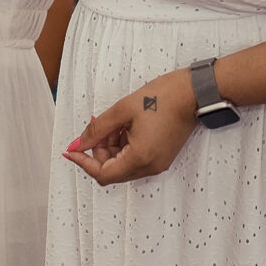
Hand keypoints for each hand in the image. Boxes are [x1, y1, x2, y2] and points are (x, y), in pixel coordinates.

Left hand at [63, 67, 199, 186]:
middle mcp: (150, 167)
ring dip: (112, 148)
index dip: (83, 162)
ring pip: (123, 165)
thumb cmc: (164, 97)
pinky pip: (135, 159)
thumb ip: (97, 129)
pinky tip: (125, 127)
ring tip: (113, 123)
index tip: (71, 151)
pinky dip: (124, 146)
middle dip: (99, 151)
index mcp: (140, 158)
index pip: (102, 173)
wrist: (194, 92)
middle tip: (97, 128)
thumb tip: (78, 143)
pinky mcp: (162, 157)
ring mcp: (158, 163)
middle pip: (112, 171)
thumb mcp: (122, 109)